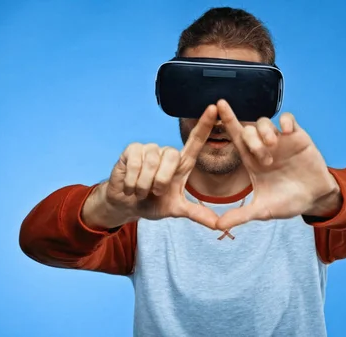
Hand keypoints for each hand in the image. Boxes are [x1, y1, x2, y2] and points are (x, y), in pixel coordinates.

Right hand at [83, 105, 219, 228]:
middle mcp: (167, 152)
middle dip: (161, 182)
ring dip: (145, 184)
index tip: (214, 107)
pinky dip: (133, 180)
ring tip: (141, 190)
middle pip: (172, 157)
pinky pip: (135, 163)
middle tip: (154, 192)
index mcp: (181, 163)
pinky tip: (130, 185)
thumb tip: (218, 225)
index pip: (196, 140)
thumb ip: (197, 214)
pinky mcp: (132, 150)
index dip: (205, 124)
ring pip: (152, 162)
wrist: (127, 205)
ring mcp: (149, 149)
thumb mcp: (176, 210)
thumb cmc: (153, 203)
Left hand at [215, 100, 340, 229]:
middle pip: (248, 129)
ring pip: (265, 122)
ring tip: (273, 147)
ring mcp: (280, 141)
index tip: (217, 106)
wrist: (314, 199)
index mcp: (252, 160)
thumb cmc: (287, 202)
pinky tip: (288, 132)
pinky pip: (288, 118)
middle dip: (251, 139)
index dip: (227, 121)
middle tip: (265, 159)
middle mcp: (264, 147)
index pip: (235, 138)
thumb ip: (241, 216)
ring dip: (265, 132)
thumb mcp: (263, 210)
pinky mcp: (298, 137)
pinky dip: (286, 121)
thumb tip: (216, 226)